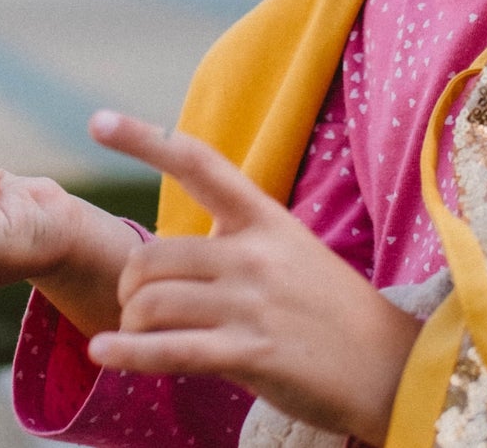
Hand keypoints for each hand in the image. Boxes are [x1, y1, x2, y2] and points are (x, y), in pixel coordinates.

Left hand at [86, 110, 422, 445]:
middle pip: (153, 256)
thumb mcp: (288, 250)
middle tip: (136, 306)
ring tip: (139, 337)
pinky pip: (169, 349)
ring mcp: (253, 303)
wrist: (388, 365)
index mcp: (264, 217)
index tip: (98, 120)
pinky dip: (127, 354)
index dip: (145, 139)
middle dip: (129, 286)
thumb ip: (233, 240)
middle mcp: (255, 253)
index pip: (198, 163)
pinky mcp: (251, 353)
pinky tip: (103, 354)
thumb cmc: (328, 307)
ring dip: (132, 324)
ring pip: (153, 303)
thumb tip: (167, 251)